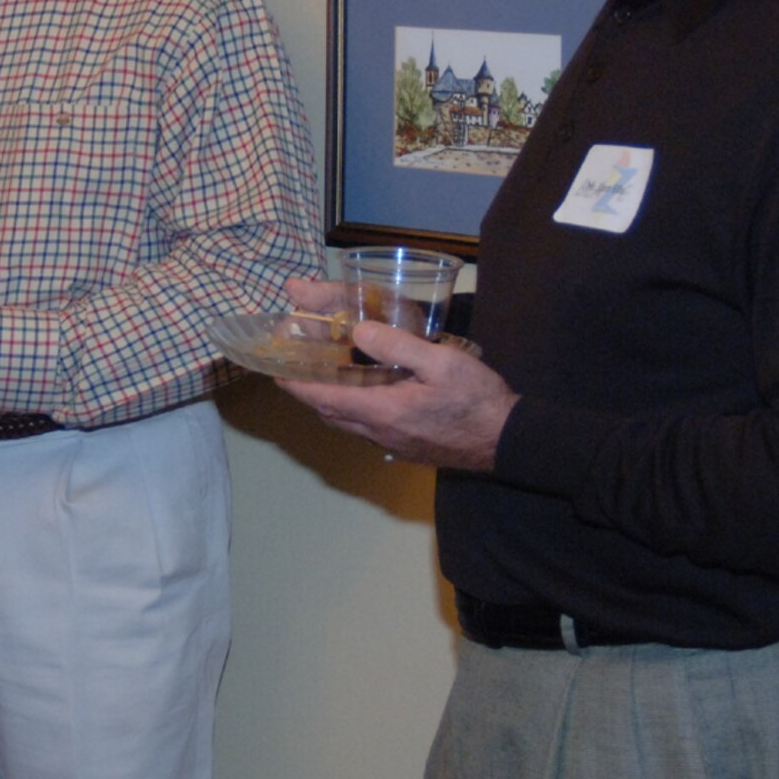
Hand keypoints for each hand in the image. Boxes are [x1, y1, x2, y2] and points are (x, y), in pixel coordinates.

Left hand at [275, 276, 516, 469]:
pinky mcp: (404, 447)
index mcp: (380, 410)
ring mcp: (390, 443)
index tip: (272, 367)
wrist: (507, 441)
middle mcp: (377, 431)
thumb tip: (357, 331)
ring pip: (345, 422)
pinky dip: (349, 409)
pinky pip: (363, 428)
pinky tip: (360, 392)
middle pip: (327, 412)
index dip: (293, 383)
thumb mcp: (442, 363)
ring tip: (321, 375)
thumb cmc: (476, 400)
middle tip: (294, 366)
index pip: (321, 397)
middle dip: (305, 390)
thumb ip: (398, 346)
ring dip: (327, 401)